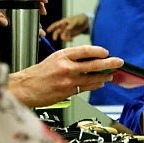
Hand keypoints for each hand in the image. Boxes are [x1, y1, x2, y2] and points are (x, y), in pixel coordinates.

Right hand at [8, 45, 123, 107]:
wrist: (24, 88)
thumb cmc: (38, 74)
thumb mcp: (54, 59)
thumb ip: (71, 58)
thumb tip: (90, 58)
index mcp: (62, 55)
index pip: (86, 50)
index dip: (99, 51)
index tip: (106, 52)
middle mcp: (66, 67)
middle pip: (94, 64)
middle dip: (110, 63)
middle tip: (118, 62)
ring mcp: (68, 80)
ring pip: (93, 78)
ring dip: (104, 76)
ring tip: (110, 75)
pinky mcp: (68, 92)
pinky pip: (86, 88)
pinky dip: (95, 85)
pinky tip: (100, 83)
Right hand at [46, 14, 88, 41]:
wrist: (86, 23)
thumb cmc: (80, 19)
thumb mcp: (76, 21)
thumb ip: (71, 25)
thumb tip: (67, 29)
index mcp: (63, 22)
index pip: (56, 25)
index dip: (51, 27)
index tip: (47, 31)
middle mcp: (64, 27)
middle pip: (57, 32)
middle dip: (55, 35)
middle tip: (55, 39)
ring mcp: (67, 31)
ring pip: (62, 36)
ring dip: (64, 38)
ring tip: (70, 39)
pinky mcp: (70, 35)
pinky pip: (67, 38)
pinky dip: (68, 40)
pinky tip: (72, 39)